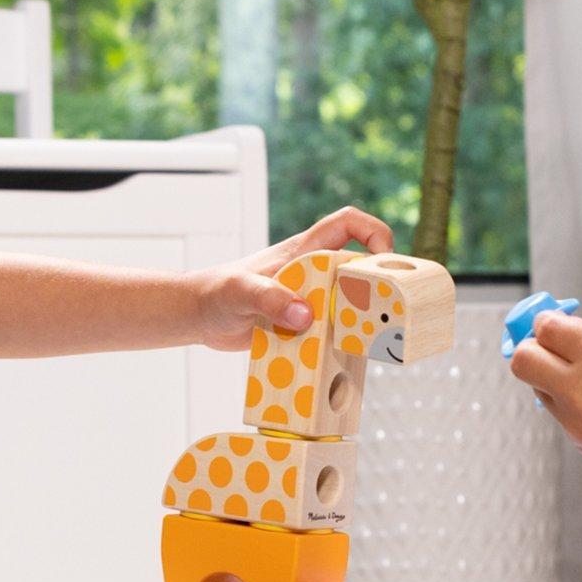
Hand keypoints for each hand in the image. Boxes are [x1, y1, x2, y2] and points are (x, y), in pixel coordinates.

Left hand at [194, 206, 396, 352]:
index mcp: (303, 251)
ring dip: (361, 317)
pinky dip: (342, 340)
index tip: (383, 260)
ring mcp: (310, 296)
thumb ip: (270, 299)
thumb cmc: (215, 292)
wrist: (198, 316)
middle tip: (380, 310)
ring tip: (365, 337)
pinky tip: (341, 357)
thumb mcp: (240, 292)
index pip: (348, 224)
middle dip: (377, 283)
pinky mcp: (304, 322)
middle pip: (359, 266)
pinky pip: (333, 327)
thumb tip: (305, 315)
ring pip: (350, 300)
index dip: (374, 233)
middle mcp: (312, 271)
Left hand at [509, 314, 581, 496]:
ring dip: (556, 381)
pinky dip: (575, 407)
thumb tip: (567, 331)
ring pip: (543, 391)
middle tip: (551, 350)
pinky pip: (564, 417)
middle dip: (533, 350)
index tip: (551, 325)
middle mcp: (578, 387)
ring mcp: (577, 421)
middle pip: (523, 361)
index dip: (546, 324)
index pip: (544, 329)